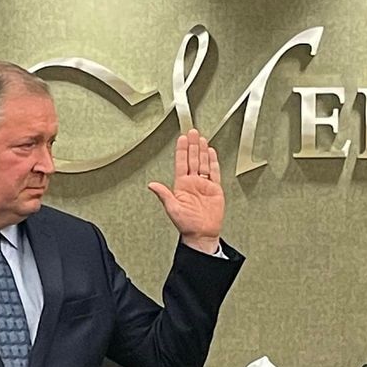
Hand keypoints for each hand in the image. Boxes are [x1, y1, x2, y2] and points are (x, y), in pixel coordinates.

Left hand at [148, 129, 224, 251]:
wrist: (202, 234)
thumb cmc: (187, 225)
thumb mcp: (172, 208)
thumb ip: (163, 194)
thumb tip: (152, 185)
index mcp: (182, 186)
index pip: (181, 163)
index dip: (182, 150)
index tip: (182, 139)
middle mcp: (192, 183)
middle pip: (192, 159)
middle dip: (192, 145)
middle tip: (192, 132)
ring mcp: (204, 185)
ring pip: (203, 163)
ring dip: (202, 151)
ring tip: (201, 138)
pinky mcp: (215, 190)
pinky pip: (214, 173)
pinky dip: (213, 162)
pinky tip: (211, 153)